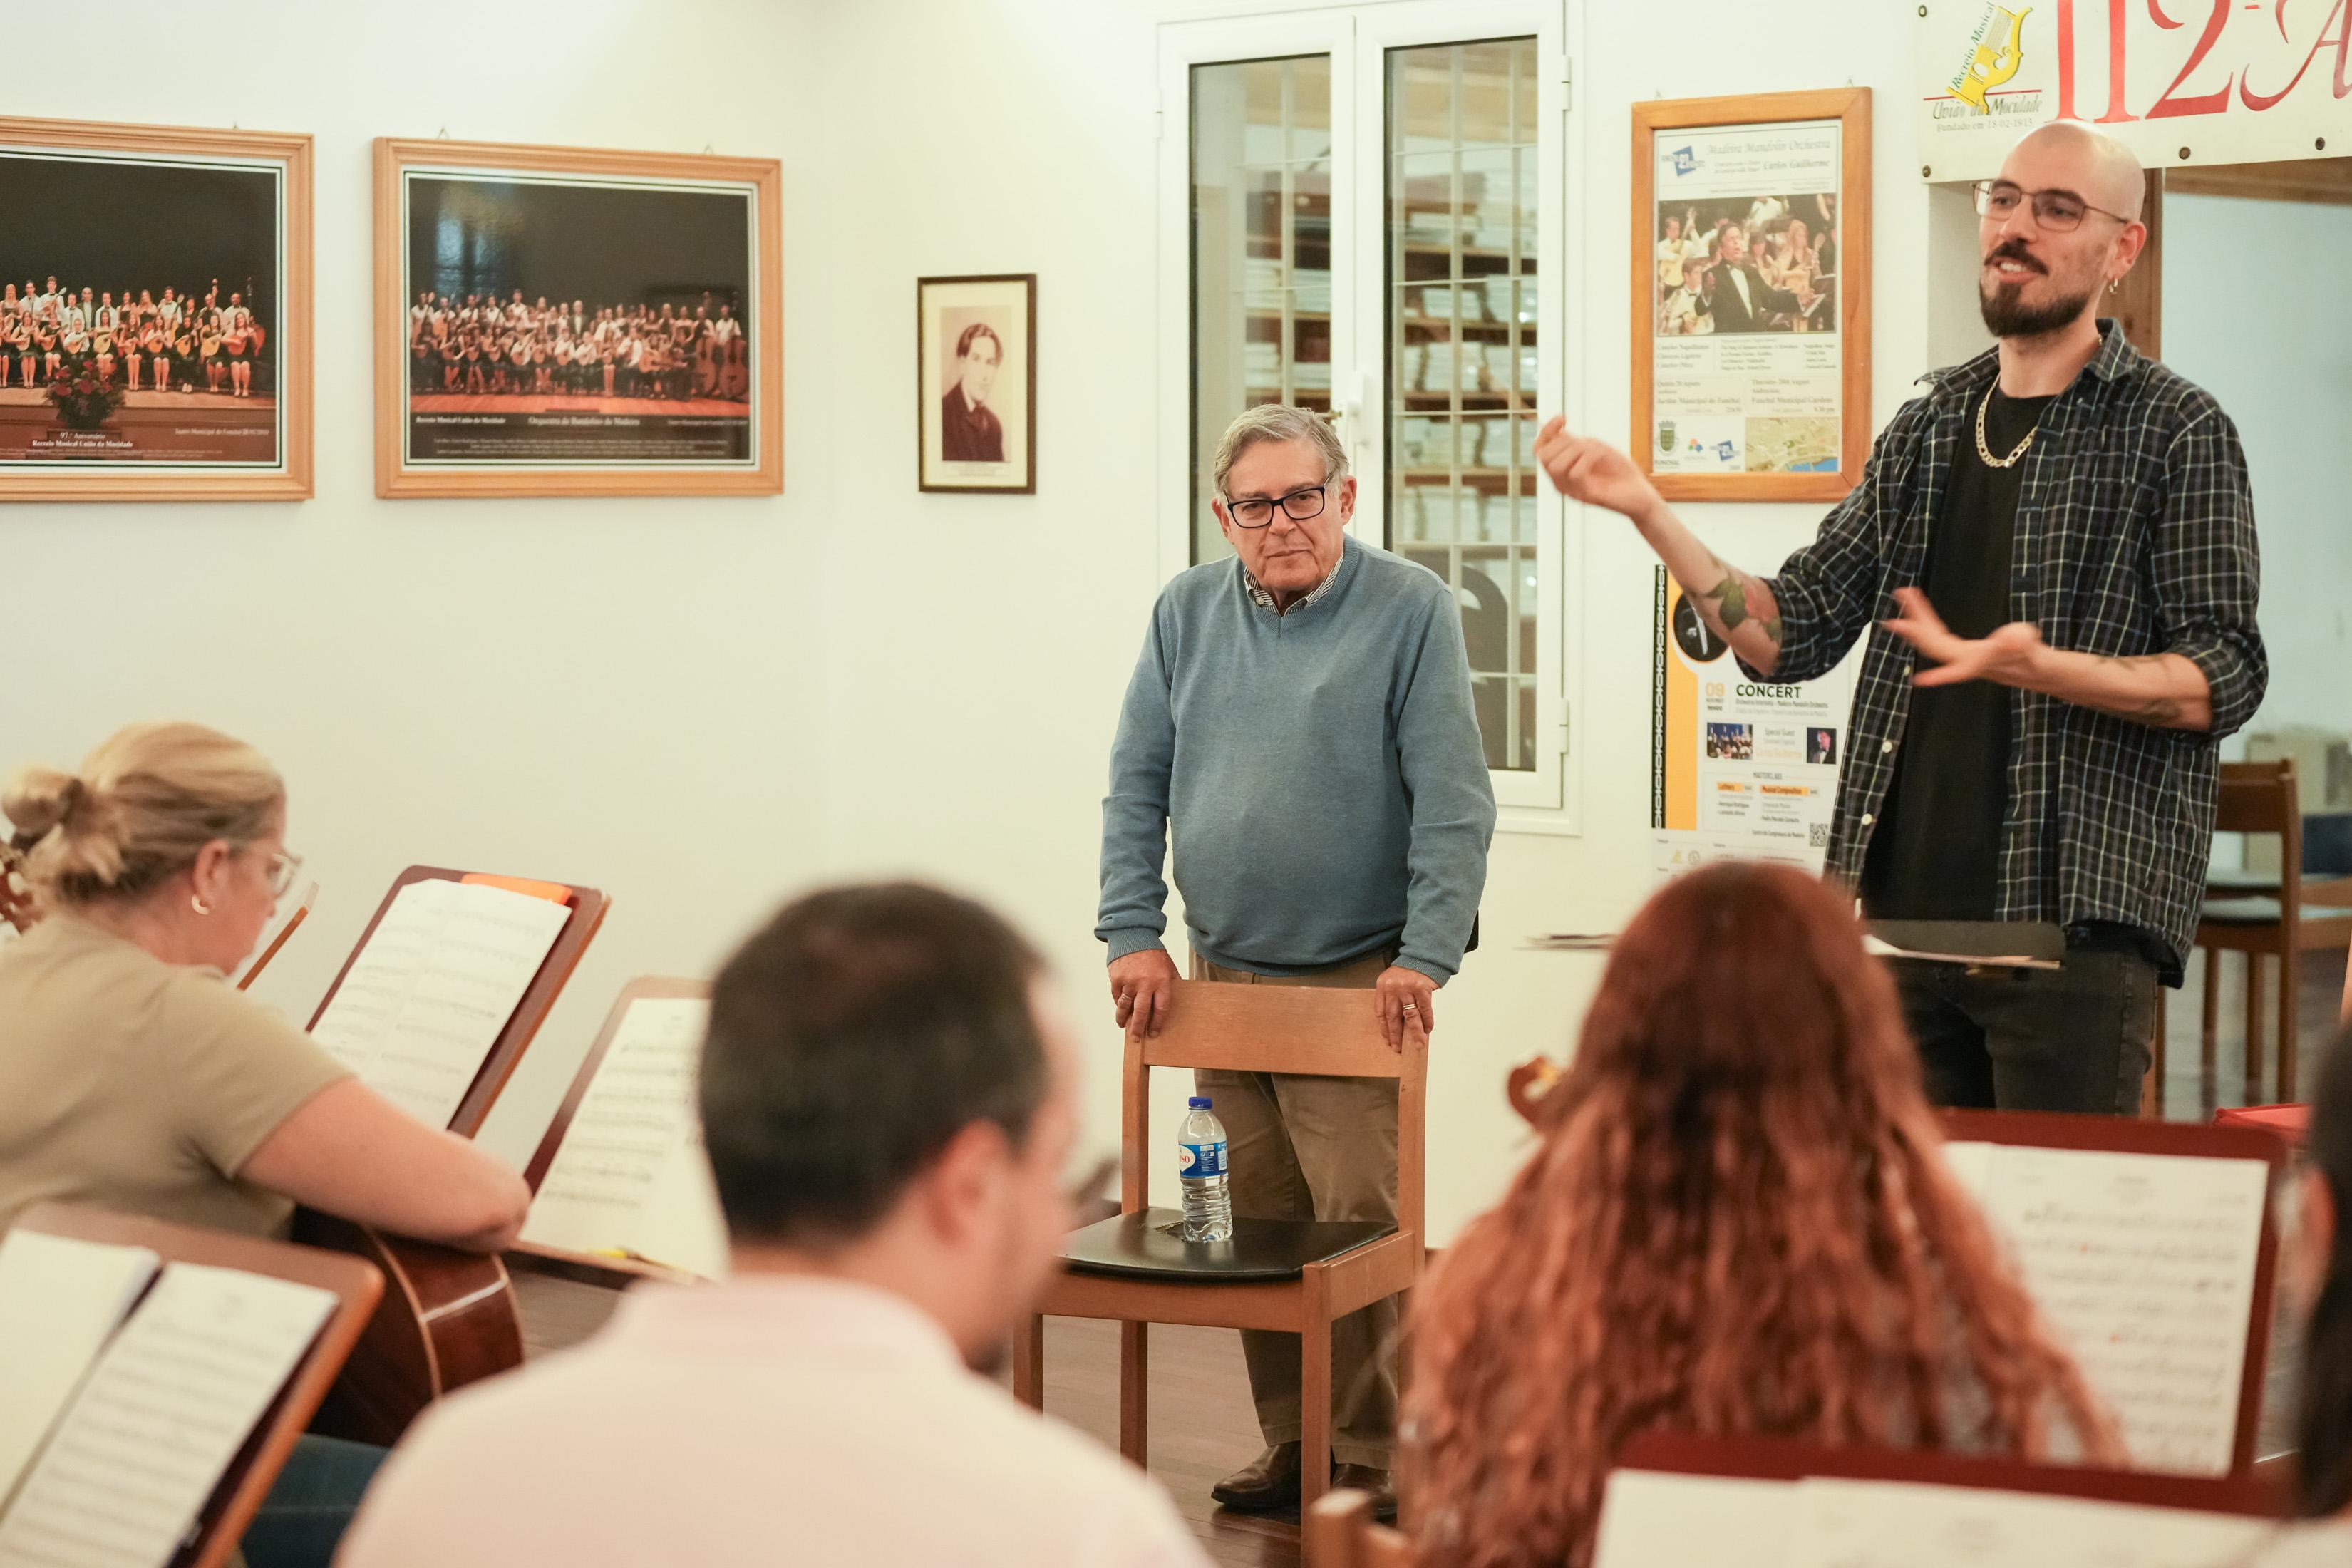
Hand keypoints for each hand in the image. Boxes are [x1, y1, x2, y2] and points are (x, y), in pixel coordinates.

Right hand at [1107, 948, 1179, 1041]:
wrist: (1134, 936)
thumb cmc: (1153, 953)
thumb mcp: (1168, 966)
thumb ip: (1171, 983)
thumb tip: (1175, 999)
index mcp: (1162, 981)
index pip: (1161, 1008)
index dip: (1157, 1023)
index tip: (1154, 1032)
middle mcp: (1145, 983)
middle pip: (1142, 1012)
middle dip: (1139, 1027)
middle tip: (1137, 1038)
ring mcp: (1129, 981)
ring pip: (1126, 1006)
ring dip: (1124, 1019)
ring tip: (1123, 1027)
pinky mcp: (1117, 978)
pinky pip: (1117, 996)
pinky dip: (1119, 1004)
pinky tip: (1120, 1010)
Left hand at [1374, 965, 1437, 1051]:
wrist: (1424, 955)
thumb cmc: (1408, 971)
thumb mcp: (1393, 981)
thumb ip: (1392, 999)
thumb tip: (1397, 1025)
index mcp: (1382, 986)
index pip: (1381, 1012)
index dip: (1384, 1028)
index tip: (1387, 1040)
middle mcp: (1393, 987)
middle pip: (1393, 1017)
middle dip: (1396, 1035)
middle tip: (1398, 1048)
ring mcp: (1407, 987)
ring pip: (1410, 1016)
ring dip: (1415, 1032)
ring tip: (1418, 1044)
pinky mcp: (1422, 987)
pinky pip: (1424, 1009)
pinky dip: (1427, 1021)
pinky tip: (1428, 1030)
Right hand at [1533, 416, 1662, 524]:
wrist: (1641, 494)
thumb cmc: (1619, 471)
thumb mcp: (1594, 449)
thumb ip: (1574, 443)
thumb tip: (1557, 433)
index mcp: (1562, 471)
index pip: (1539, 450)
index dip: (1546, 431)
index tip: (1563, 418)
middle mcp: (1562, 483)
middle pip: (1543, 457)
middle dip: (1564, 442)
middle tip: (1586, 443)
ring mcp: (1572, 491)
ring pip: (1556, 465)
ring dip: (1576, 450)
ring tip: (1596, 451)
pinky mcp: (1586, 496)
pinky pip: (1575, 472)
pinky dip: (1589, 457)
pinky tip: (1601, 455)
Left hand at [1883, 588, 2047, 688]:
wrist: (2029, 668)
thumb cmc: (2031, 658)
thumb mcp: (2029, 647)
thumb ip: (2021, 642)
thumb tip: (2016, 637)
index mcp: (1979, 664)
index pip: (1959, 670)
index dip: (1942, 676)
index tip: (1921, 680)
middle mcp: (1963, 660)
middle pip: (1935, 647)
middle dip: (1915, 634)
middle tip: (1893, 622)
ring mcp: (1958, 653)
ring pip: (1932, 637)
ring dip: (1916, 618)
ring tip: (1903, 595)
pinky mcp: (1958, 646)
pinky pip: (1937, 630)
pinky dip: (1926, 617)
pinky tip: (1918, 605)